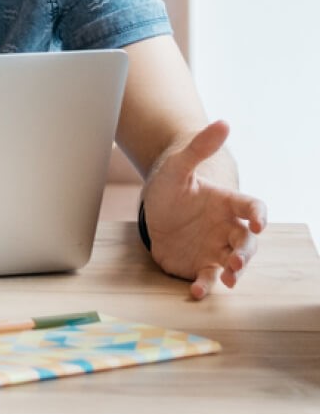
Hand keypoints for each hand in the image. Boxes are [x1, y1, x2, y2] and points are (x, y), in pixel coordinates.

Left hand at [142, 120, 266, 299]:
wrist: (155, 207)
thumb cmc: (171, 184)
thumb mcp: (178, 165)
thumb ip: (199, 147)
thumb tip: (223, 122)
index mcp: (228, 202)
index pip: (252, 207)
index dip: (258, 214)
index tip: (257, 222)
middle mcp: (228, 227)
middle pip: (247, 241)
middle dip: (246, 252)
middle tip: (238, 260)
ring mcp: (216, 247)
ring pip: (234, 263)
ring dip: (235, 272)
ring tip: (229, 278)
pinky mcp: (201, 263)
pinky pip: (207, 277)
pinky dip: (204, 285)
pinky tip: (195, 291)